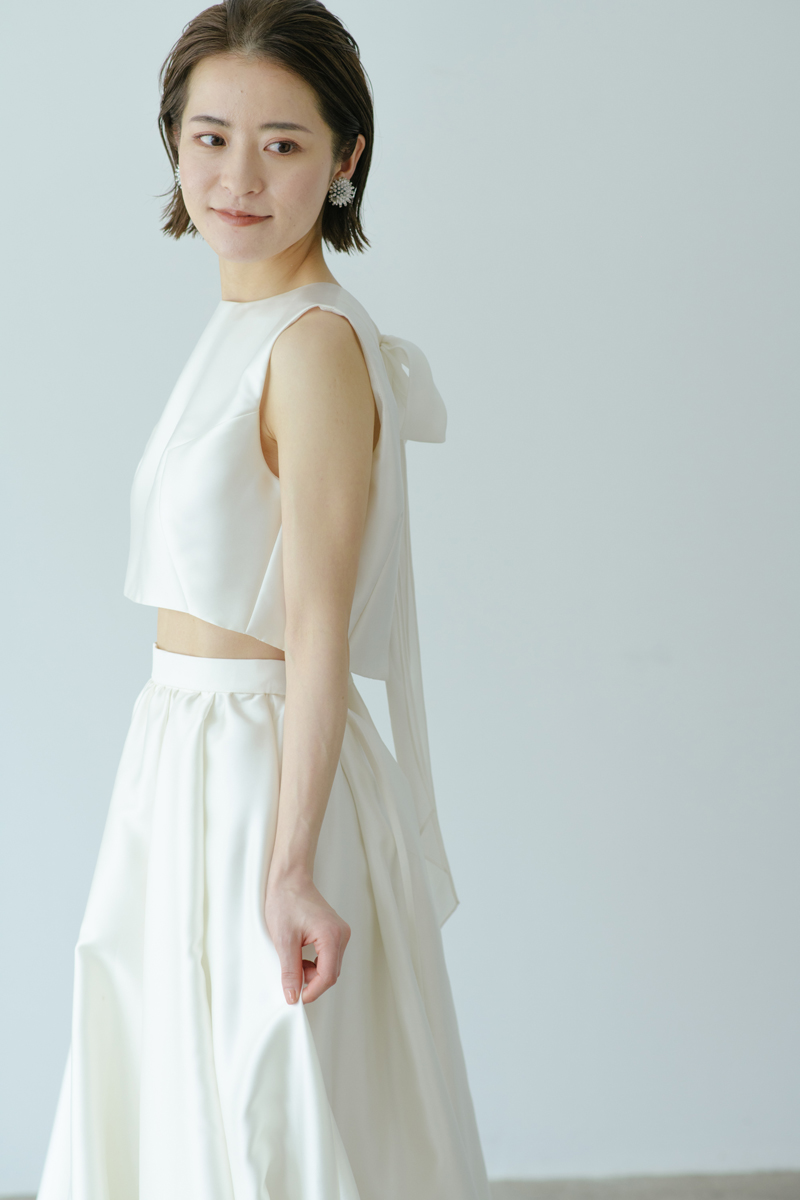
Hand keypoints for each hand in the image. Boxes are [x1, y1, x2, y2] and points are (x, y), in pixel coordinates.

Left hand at [265, 869, 350, 1004]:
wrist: (289, 879)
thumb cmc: (285, 902)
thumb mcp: (283, 941)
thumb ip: (290, 971)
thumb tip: (292, 996)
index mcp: (332, 936)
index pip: (328, 976)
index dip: (312, 992)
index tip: (295, 998)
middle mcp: (342, 934)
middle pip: (331, 973)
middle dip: (311, 982)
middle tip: (290, 978)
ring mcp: (341, 932)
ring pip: (330, 966)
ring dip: (312, 972)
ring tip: (293, 962)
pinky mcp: (336, 932)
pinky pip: (329, 956)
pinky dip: (315, 963)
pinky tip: (300, 955)